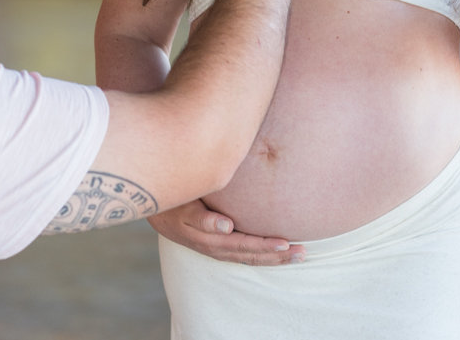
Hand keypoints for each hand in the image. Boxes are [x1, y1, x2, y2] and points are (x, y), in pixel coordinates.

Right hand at [148, 200, 304, 265]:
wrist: (156, 208)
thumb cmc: (173, 202)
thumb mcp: (184, 208)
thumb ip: (203, 218)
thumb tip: (227, 226)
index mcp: (211, 240)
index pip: (245, 246)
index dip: (266, 246)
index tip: (286, 243)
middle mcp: (217, 248)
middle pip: (252, 256)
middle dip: (278, 256)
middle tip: (303, 253)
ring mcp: (218, 249)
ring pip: (250, 258)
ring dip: (275, 258)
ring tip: (298, 255)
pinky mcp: (218, 245)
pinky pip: (244, 254)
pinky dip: (263, 254)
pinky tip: (278, 252)